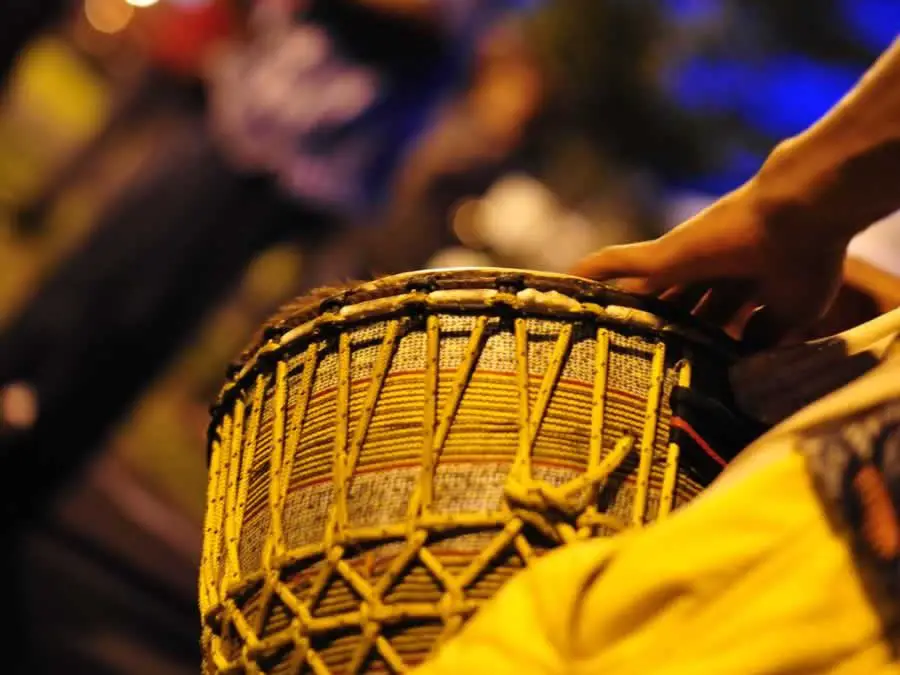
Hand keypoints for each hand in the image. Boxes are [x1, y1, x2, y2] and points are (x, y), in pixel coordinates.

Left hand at [571, 181, 850, 344]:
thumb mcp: (790, 314)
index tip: (682, 370)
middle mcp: (705, 273)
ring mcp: (680, 263)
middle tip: (626, 364)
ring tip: (585, 333)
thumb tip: (743, 360)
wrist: (799, 218)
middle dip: (652, 333)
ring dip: (615, 308)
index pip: (710, 319)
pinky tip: (565, 284)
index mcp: (739, 286)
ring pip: (638, 290)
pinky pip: (614, 264)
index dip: (697, 343)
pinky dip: (591, 274)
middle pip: (669, 309)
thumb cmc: (804, 262)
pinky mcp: (661, 256)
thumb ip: (764, 336)